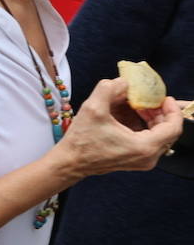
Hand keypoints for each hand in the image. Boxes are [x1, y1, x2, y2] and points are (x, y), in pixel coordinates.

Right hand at [54, 79, 184, 179]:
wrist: (70, 162)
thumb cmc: (81, 141)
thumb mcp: (92, 108)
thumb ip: (109, 89)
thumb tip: (123, 82)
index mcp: (144, 146)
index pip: (173, 127)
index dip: (172, 109)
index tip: (164, 97)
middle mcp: (148, 157)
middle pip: (168, 131)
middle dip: (159, 112)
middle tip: (148, 99)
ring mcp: (143, 161)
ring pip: (159, 136)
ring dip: (152, 118)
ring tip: (138, 106)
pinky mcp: (135, 160)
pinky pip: (150, 142)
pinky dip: (145, 127)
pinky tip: (131, 116)